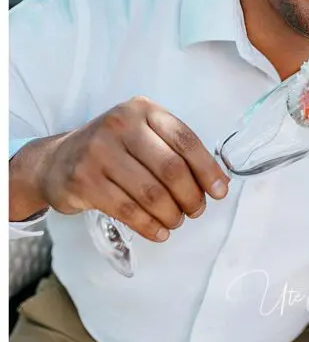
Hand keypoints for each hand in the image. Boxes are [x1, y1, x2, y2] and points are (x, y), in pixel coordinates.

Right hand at [29, 96, 228, 241]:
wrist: (56, 161)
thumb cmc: (113, 150)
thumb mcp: (143, 135)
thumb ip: (177, 151)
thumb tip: (217, 183)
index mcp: (143, 110)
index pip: (185, 141)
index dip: (207, 169)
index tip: (220, 191)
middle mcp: (120, 125)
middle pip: (171, 168)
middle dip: (191, 196)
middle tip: (196, 211)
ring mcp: (98, 152)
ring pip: (151, 193)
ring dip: (171, 214)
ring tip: (176, 221)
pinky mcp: (83, 180)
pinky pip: (127, 210)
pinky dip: (150, 225)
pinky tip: (159, 231)